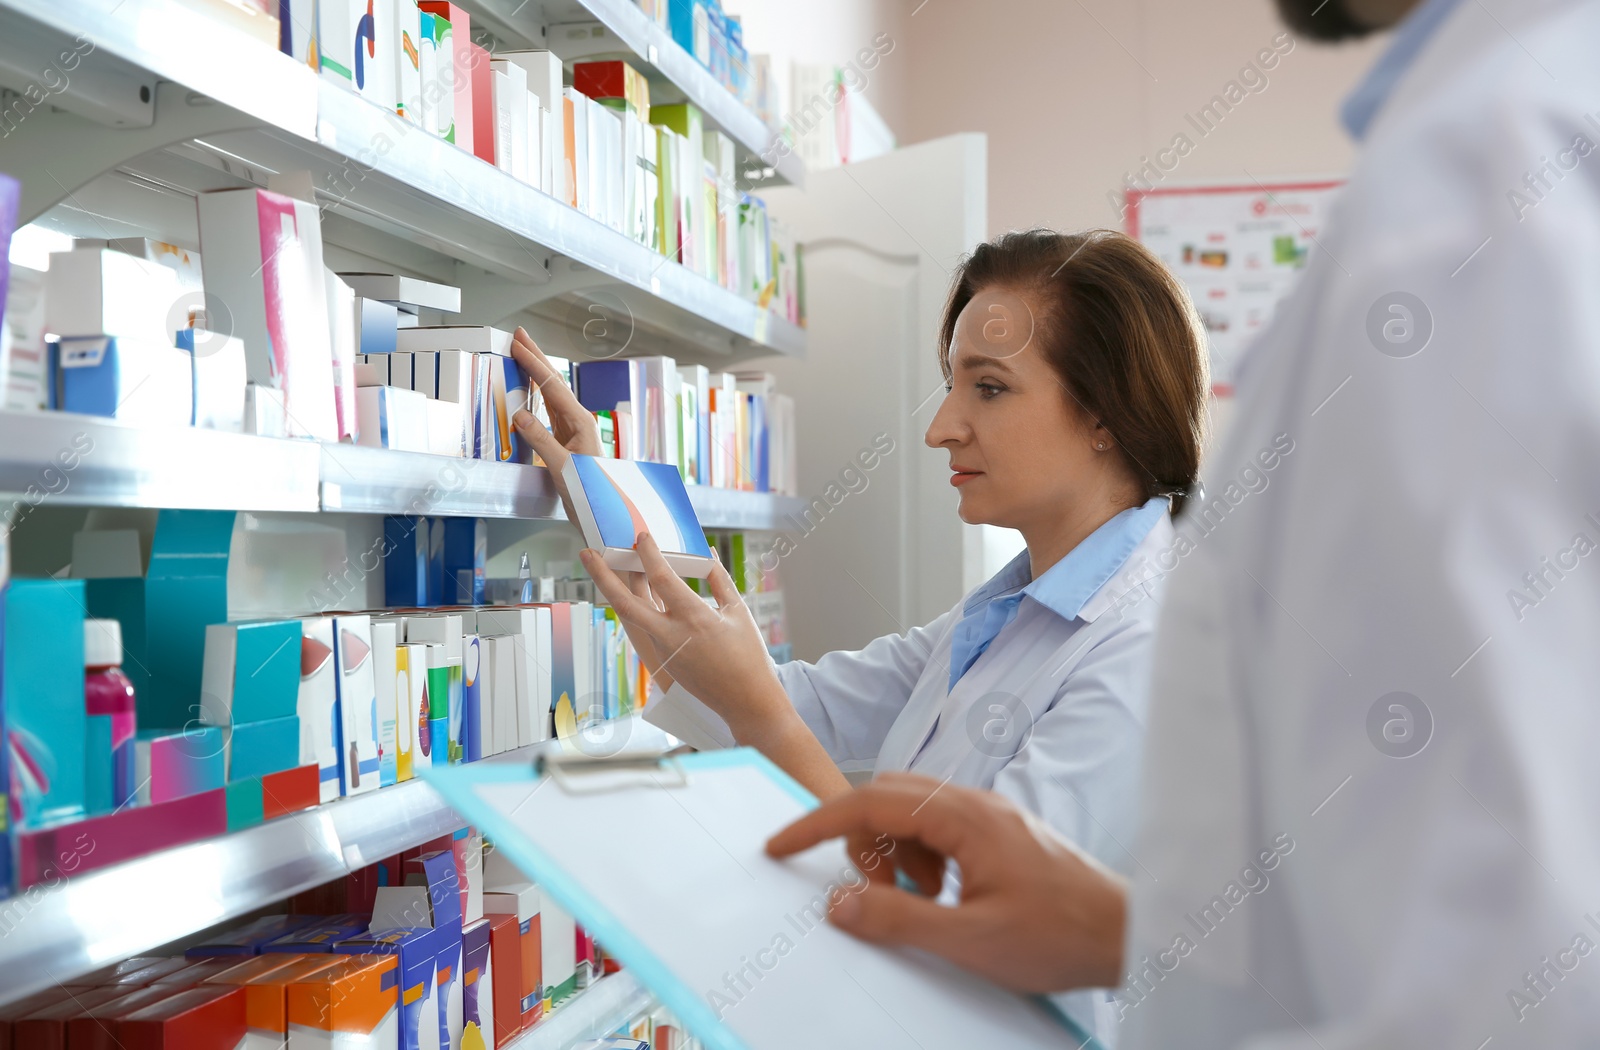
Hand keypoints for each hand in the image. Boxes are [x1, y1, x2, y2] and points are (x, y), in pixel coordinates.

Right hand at [509, 327, 599, 500]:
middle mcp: (577, 421)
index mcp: (580, 421)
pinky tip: (529, 390)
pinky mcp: (565, 439)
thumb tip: (519, 415)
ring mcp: (572, 429)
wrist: (604, 512)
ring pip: (550, 393)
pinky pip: (548, 410)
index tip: (518, 344)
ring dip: (535, 373)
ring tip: (522, 354)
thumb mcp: (562, 466)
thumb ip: (541, 439)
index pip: (552, 385)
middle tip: (520, 335)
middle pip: (553, 382)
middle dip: (536, 357)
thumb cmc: (591, 491)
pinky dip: (536, 395)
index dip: (534, 363)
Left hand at [580, 532, 790, 740]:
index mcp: (695, 619)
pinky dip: (642, 603)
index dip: (649, 554)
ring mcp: (663, 650)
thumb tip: (705, 553)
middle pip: (625, 603)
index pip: (662, 579)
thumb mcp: (738, 611)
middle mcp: (671, 636)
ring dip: (623, 587)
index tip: (642, 536)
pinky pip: (647, 625)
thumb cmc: (748, 655)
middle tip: (586, 553)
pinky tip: (645, 588)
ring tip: (617, 563)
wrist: (745, 700)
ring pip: (633, 613)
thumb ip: (719, 580)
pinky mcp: (663, 660)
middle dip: (601, 576)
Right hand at [765, 773, 1127, 993]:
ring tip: (919, 903)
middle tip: (867, 894)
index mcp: (965, 816)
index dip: (817, 823)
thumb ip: (898, 919)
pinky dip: (922, 860)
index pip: (870, 802)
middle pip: (887, 799)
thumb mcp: (970, 939)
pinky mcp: (999, 833)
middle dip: (861, 843)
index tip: (782, 846)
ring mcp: (989, 815)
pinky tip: (942, 898)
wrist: (1129, 934)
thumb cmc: (1061, 934)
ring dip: (895, 855)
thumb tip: (839, 904)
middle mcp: (975, 802)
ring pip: (911, 814)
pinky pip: (938, 829)